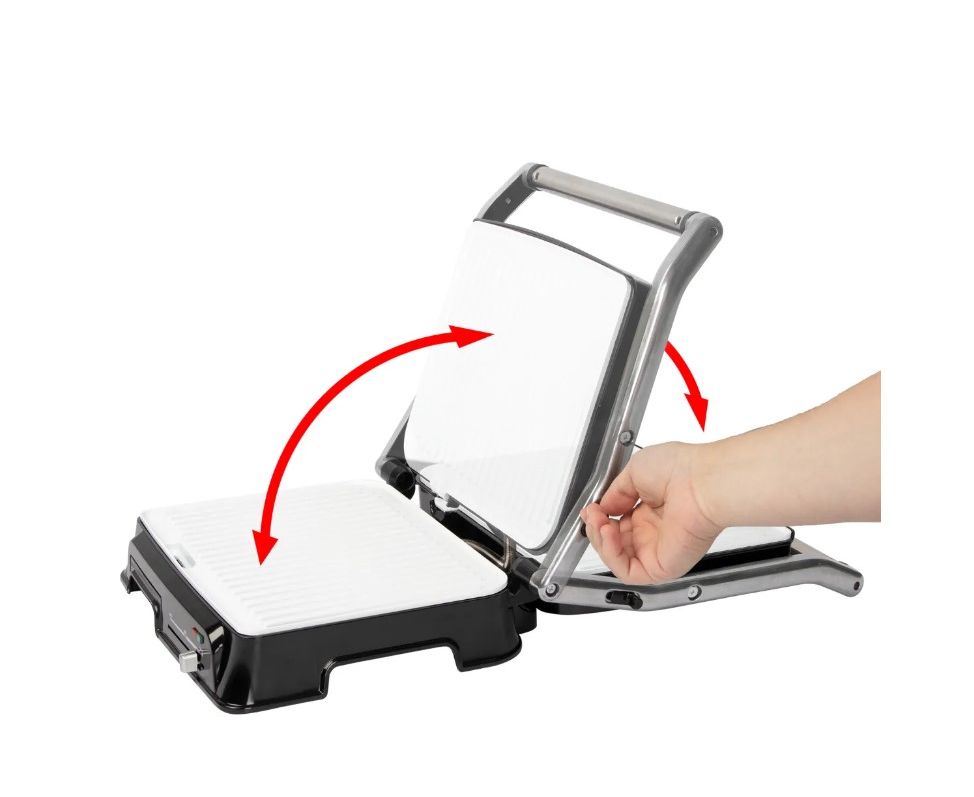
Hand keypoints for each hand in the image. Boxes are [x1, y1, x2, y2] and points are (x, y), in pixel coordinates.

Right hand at [581, 442, 721, 583]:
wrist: (702, 482)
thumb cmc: (682, 470)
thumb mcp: (634, 471)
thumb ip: (614, 492)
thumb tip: (603, 506)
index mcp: (652, 510)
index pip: (617, 524)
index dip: (600, 519)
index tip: (592, 509)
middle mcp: (655, 531)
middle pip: (614, 543)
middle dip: (597, 529)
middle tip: (593, 515)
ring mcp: (658, 549)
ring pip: (618, 559)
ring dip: (601, 542)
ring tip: (600, 523)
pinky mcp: (662, 566)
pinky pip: (628, 572)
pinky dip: (611, 555)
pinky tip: (608, 534)